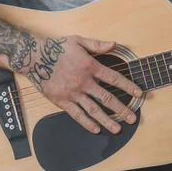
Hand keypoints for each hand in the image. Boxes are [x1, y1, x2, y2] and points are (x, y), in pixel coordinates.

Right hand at [25, 35, 142, 134]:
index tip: (138, 93)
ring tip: (118, 128)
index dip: (128, 86)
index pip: (113, 78)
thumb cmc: (56, 47)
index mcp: (90, 66)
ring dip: (107, 120)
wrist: (33, 57)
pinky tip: (96, 129)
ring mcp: (72, 93)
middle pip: (107, 98)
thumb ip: (97, 44)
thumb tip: (114, 44)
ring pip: (93, 110)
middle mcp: (83, 82)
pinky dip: (87, 123)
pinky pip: (76, 115)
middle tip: (132, 118)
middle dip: (122, 109)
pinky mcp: (61, 101)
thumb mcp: (78, 40)